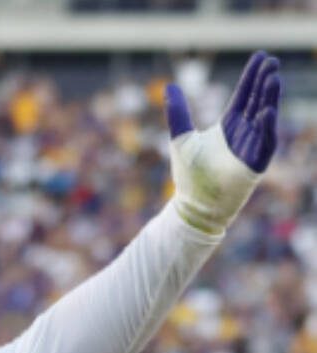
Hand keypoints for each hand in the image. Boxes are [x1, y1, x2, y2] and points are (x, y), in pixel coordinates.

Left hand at [164, 51, 280, 234]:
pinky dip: (266, 126)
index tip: (261, 57)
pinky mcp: (255, 164)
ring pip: (264, 118)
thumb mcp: (181, 138)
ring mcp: (251, 147)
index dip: (252, 77)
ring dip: (269, 98)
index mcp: (228, 125)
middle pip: (257, 101)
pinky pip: (265, 142)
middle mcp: (244, 133)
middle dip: (264, 82)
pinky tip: (266, 110)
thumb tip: (169, 86)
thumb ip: (178, 113)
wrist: (193, 205)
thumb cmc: (189, 175)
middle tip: (272, 61)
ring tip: (273, 79)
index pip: (243, 95)